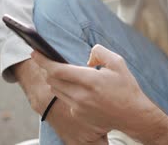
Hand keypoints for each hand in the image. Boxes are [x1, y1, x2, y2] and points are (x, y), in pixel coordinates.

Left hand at [31, 45, 158, 134]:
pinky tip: (76, 88)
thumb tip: (87, 58)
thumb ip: (99, 52)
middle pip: (52, 79)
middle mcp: (81, 95)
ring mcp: (78, 107)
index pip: (58, 70)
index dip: (43, 60)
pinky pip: (65, 99)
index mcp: (91, 80)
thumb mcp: (117, 62)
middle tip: (45, 59)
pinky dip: (67, 91)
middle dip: (46, 68)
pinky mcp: (77, 115)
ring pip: (56, 89)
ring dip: (55, 79)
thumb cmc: (126, 87)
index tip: (35, 52)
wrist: (132, 114)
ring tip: (60, 72)